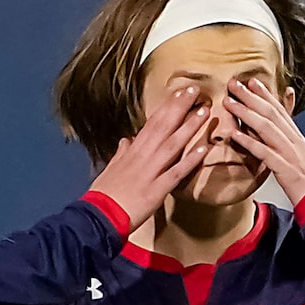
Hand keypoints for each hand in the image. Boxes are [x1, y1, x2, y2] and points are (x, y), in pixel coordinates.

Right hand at [90, 86, 210, 229]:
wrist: (100, 214)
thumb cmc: (105, 193)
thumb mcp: (111, 168)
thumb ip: (121, 153)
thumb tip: (126, 141)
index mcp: (133, 150)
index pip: (153, 122)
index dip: (168, 106)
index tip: (180, 92)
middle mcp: (143, 156)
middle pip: (164, 126)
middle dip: (180, 107)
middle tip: (196, 90)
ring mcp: (151, 171)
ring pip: (173, 144)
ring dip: (190, 127)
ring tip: (204, 111)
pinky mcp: (157, 189)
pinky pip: (177, 172)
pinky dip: (190, 160)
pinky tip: (204, 148)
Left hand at [225, 78, 304, 206]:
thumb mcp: (302, 155)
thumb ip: (290, 140)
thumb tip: (282, 130)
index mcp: (297, 137)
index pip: (280, 110)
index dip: (265, 94)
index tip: (251, 81)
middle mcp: (294, 141)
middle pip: (271, 113)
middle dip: (251, 97)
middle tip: (234, 84)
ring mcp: (289, 154)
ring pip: (266, 128)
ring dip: (246, 113)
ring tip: (230, 103)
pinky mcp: (284, 169)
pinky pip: (264, 153)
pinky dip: (249, 142)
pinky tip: (235, 134)